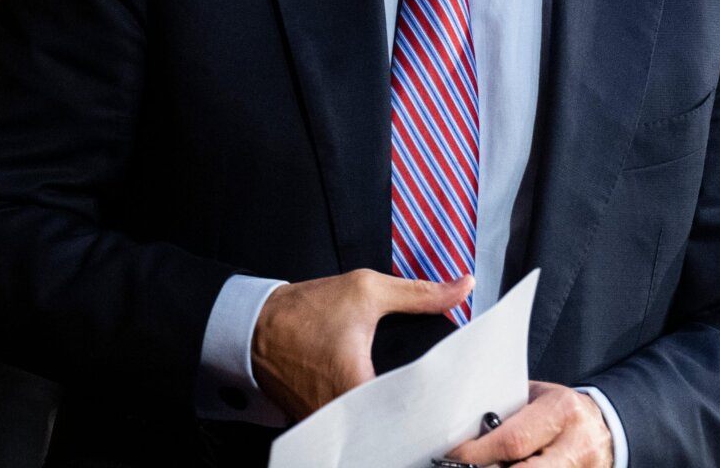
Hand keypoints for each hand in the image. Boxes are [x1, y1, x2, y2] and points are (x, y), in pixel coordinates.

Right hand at [250, 268, 472, 421]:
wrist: (256, 326)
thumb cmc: (303, 311)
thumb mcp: (366, 291)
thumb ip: (419, 293)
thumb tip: (462, 287)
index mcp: (355, 386)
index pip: (411, 411)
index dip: (437, 407)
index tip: (455, 399)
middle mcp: (340, 414)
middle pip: (396, 427)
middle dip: (420, 415)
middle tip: (445, 406)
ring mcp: (327, 424)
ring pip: (375, 433)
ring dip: (395, 419)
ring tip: (421, 408)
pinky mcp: (319, 423)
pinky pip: (356, 430)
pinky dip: (372, 420)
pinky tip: (388, 407)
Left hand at [445, 381, 612, 466]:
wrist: (602, 426)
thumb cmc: (560, 409)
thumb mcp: (537, 398)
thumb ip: (509, 413)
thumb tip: (466, 431)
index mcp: (562, 410)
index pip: (514, 440)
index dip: (479, 453)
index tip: (455, 456)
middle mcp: (576, 444)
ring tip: (482, 467)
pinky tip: (502, 467)